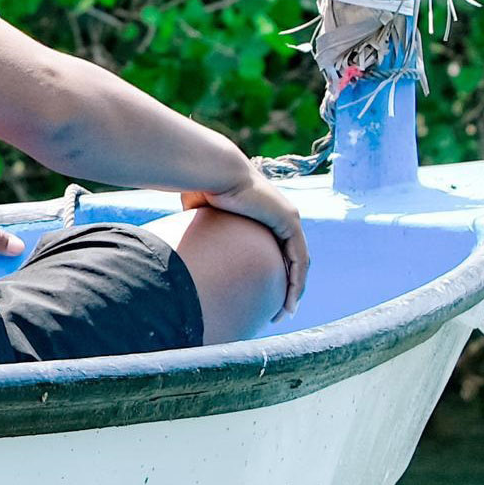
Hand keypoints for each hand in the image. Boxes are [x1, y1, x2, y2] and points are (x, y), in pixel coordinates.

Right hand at [182, 165, 307, 320]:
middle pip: (293, 259)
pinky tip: (291, 302)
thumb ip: (201, 227)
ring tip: (286, 313)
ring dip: (295, 290)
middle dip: (289, 286)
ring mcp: (288, 218)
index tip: (264, 295)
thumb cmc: (203, 188)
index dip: (274, 273)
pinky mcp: (289, 222)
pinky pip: (299, 260)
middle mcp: (281, 216)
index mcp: (264, 215)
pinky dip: (297, 282)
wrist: (214, 171)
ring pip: (300, 262)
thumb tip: (183, 239)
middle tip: (279, 311)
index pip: (277, 249)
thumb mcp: (201, 213)